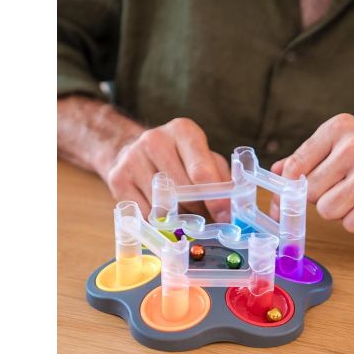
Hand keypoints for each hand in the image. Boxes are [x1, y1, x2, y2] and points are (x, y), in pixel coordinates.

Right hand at [104, 117, 230, 219]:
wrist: (135, 151)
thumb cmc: (181, 160)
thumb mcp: (206, 160)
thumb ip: (223, 181)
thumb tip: (234, 211)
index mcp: (183, 131)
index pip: (201, 171)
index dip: (216, 199)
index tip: (225, 216)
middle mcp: (155, 140)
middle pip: (182, 191)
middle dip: (198, 210)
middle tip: (205, 218)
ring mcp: (133, 158)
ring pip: (163, 206)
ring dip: (179, 218)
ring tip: (185, 214)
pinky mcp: (118, 178)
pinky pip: (145, 214)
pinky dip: (159, 222)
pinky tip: (164, 215)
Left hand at [270, 114, 353, 233]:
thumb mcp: (346, 147)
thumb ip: (309, 158)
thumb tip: (277, 172)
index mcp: (339, 129)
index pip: (294, 167)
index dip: (285, 191)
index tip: (280, 206)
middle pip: (309, 192)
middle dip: (323, 198)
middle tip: (347, 190)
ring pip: (327, 211)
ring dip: (342, 212)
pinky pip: (350, 225)